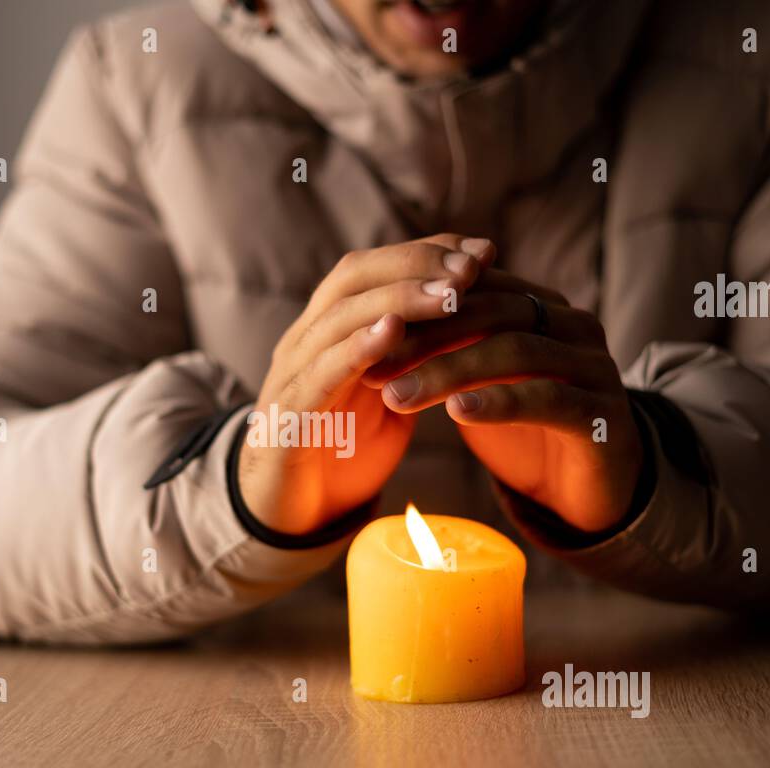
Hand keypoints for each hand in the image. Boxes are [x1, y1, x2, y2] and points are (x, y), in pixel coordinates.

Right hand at [238, 234, 496, 534]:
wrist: (289, 514)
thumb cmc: (345, 451)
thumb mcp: (389, 394)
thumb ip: (416, 357)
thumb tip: (479, 322)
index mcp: (329, 330)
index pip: (375, 267)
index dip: (427, 251)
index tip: (483, 251)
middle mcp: (305, 340)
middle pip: (354, 276)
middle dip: (416, 264)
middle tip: (471, 268)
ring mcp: (291, 375)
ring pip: (339, 317)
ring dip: (398, 300)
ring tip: (448, 295)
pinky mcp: (286, 418)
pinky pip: (319, 374)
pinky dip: (356, 348)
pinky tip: (391, 332)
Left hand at [365, 269, 643, 533]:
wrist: (597, 490)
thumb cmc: (530, 430)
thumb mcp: (485, 381)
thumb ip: (451, 347)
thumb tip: (379, 324)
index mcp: (542, 306)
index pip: (474, 289)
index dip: (417, 308)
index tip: (362, 334)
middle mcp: (573, 324)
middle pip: (492, 312)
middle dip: (426, 336)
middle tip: (372, 364)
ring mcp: (594, 366)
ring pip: (515, 351)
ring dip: (449, 372)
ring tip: (397, 396)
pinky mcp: (603, 414)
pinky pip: (548, 398)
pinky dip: (499, 402)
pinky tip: (456, 412)